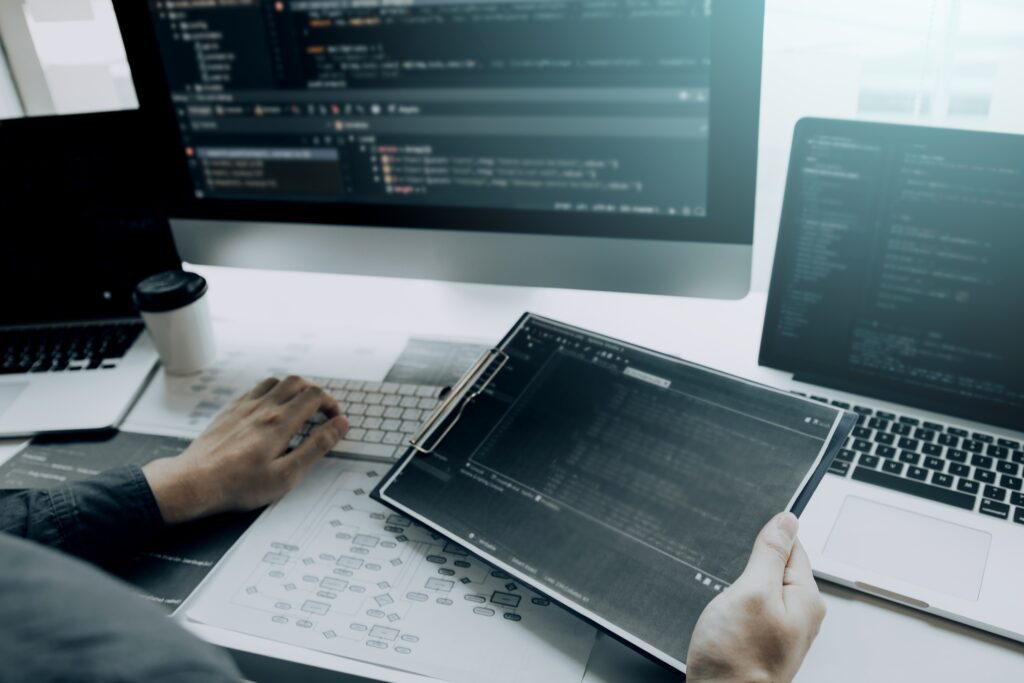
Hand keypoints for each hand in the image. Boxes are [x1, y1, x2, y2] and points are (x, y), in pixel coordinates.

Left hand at [142, 376, 348, 523]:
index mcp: (280, 422)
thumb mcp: (288, 474)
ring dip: (292, 389)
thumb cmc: (239, 485)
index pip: (314, 395)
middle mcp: (262, 408)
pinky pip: (254, 390)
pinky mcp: (229, 412)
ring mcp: (243, 407)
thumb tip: (339, 425)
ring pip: (275, 382)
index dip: (331, 404)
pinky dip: (270, 392)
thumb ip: (317, 447)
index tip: (334, 419)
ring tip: (298, 408)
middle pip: (297, 382)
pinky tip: (269, 409)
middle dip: (315, 392)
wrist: (195, 482)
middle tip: (320, 411)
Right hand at [686, 512, 825, 682]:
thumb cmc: (737, 660)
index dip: (764, 540)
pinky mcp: (763, 639)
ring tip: (728, 607)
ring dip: (740, 588)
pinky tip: (726, 619)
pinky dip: (736, 606)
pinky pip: (752, 608)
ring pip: (761, 587)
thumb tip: (787, 520)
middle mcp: (800, 613)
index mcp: (806, 597)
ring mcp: (782, 628)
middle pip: (776, 566)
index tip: (747, 550)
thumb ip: (770, 553)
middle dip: (750, 566)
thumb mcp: (751, 591)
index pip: (792, 545)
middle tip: (734, 587)